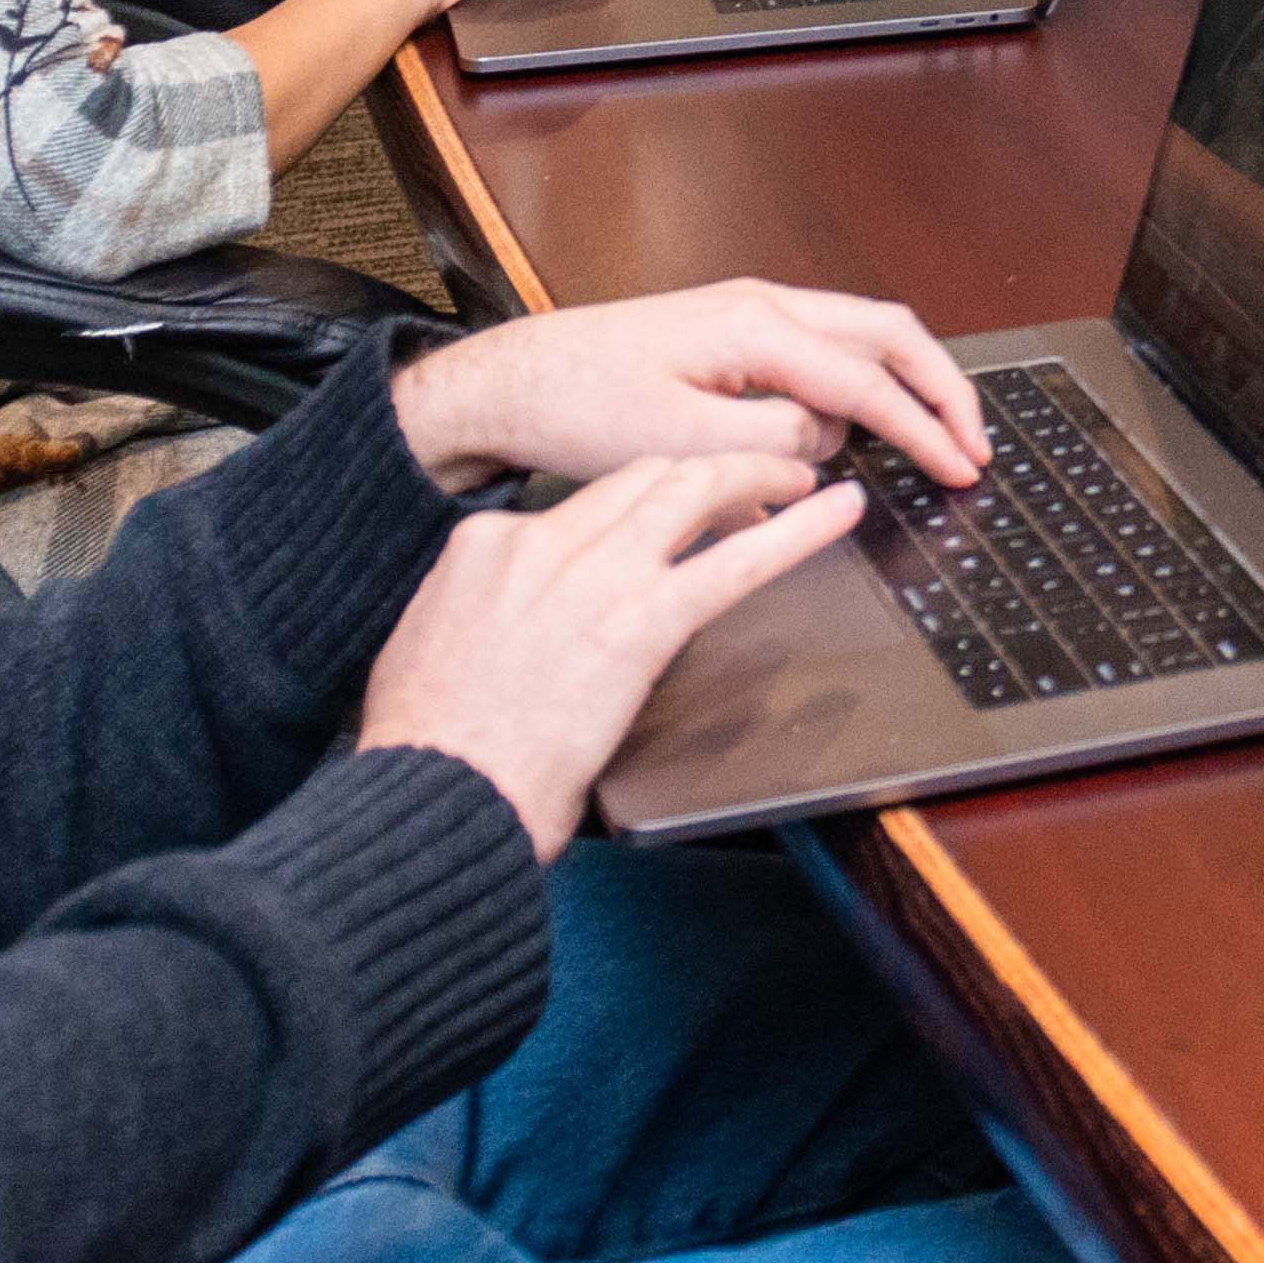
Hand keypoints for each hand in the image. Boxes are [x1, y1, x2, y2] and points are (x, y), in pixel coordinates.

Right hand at [356, 454, 864, 855]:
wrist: (432, 792)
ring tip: (795, 474)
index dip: (626, 508)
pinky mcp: (642, 620)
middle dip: (698, 470)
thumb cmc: (426, 751)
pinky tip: (837, 513)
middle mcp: (541, 543)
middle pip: (640, 478)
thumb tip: (513, 626)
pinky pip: (735, 562)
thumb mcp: (430, 652)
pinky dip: (797, 532)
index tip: (651, 520)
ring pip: (691, 490)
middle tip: (745, 473)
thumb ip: (483, 618)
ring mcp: (595, 575)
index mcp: (484, 547)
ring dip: (752, 474)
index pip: (574, 505)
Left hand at [395, 278, 982, 495]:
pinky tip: (861, 428)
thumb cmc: (578, 406)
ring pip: (862, 335)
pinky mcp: (734, 331)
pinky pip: (824, 349)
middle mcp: (763, 303)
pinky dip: (862, 384)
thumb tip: (825, 445)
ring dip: (906, 383)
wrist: (513, 380)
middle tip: (976, 444)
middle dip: (943, 387)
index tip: (961, 468)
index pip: (868, 380)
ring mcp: (750, 310)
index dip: (924, 429)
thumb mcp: (676, 443)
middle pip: (889, 332)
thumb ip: (767, 443)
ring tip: (934, 438)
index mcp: (755, 327)